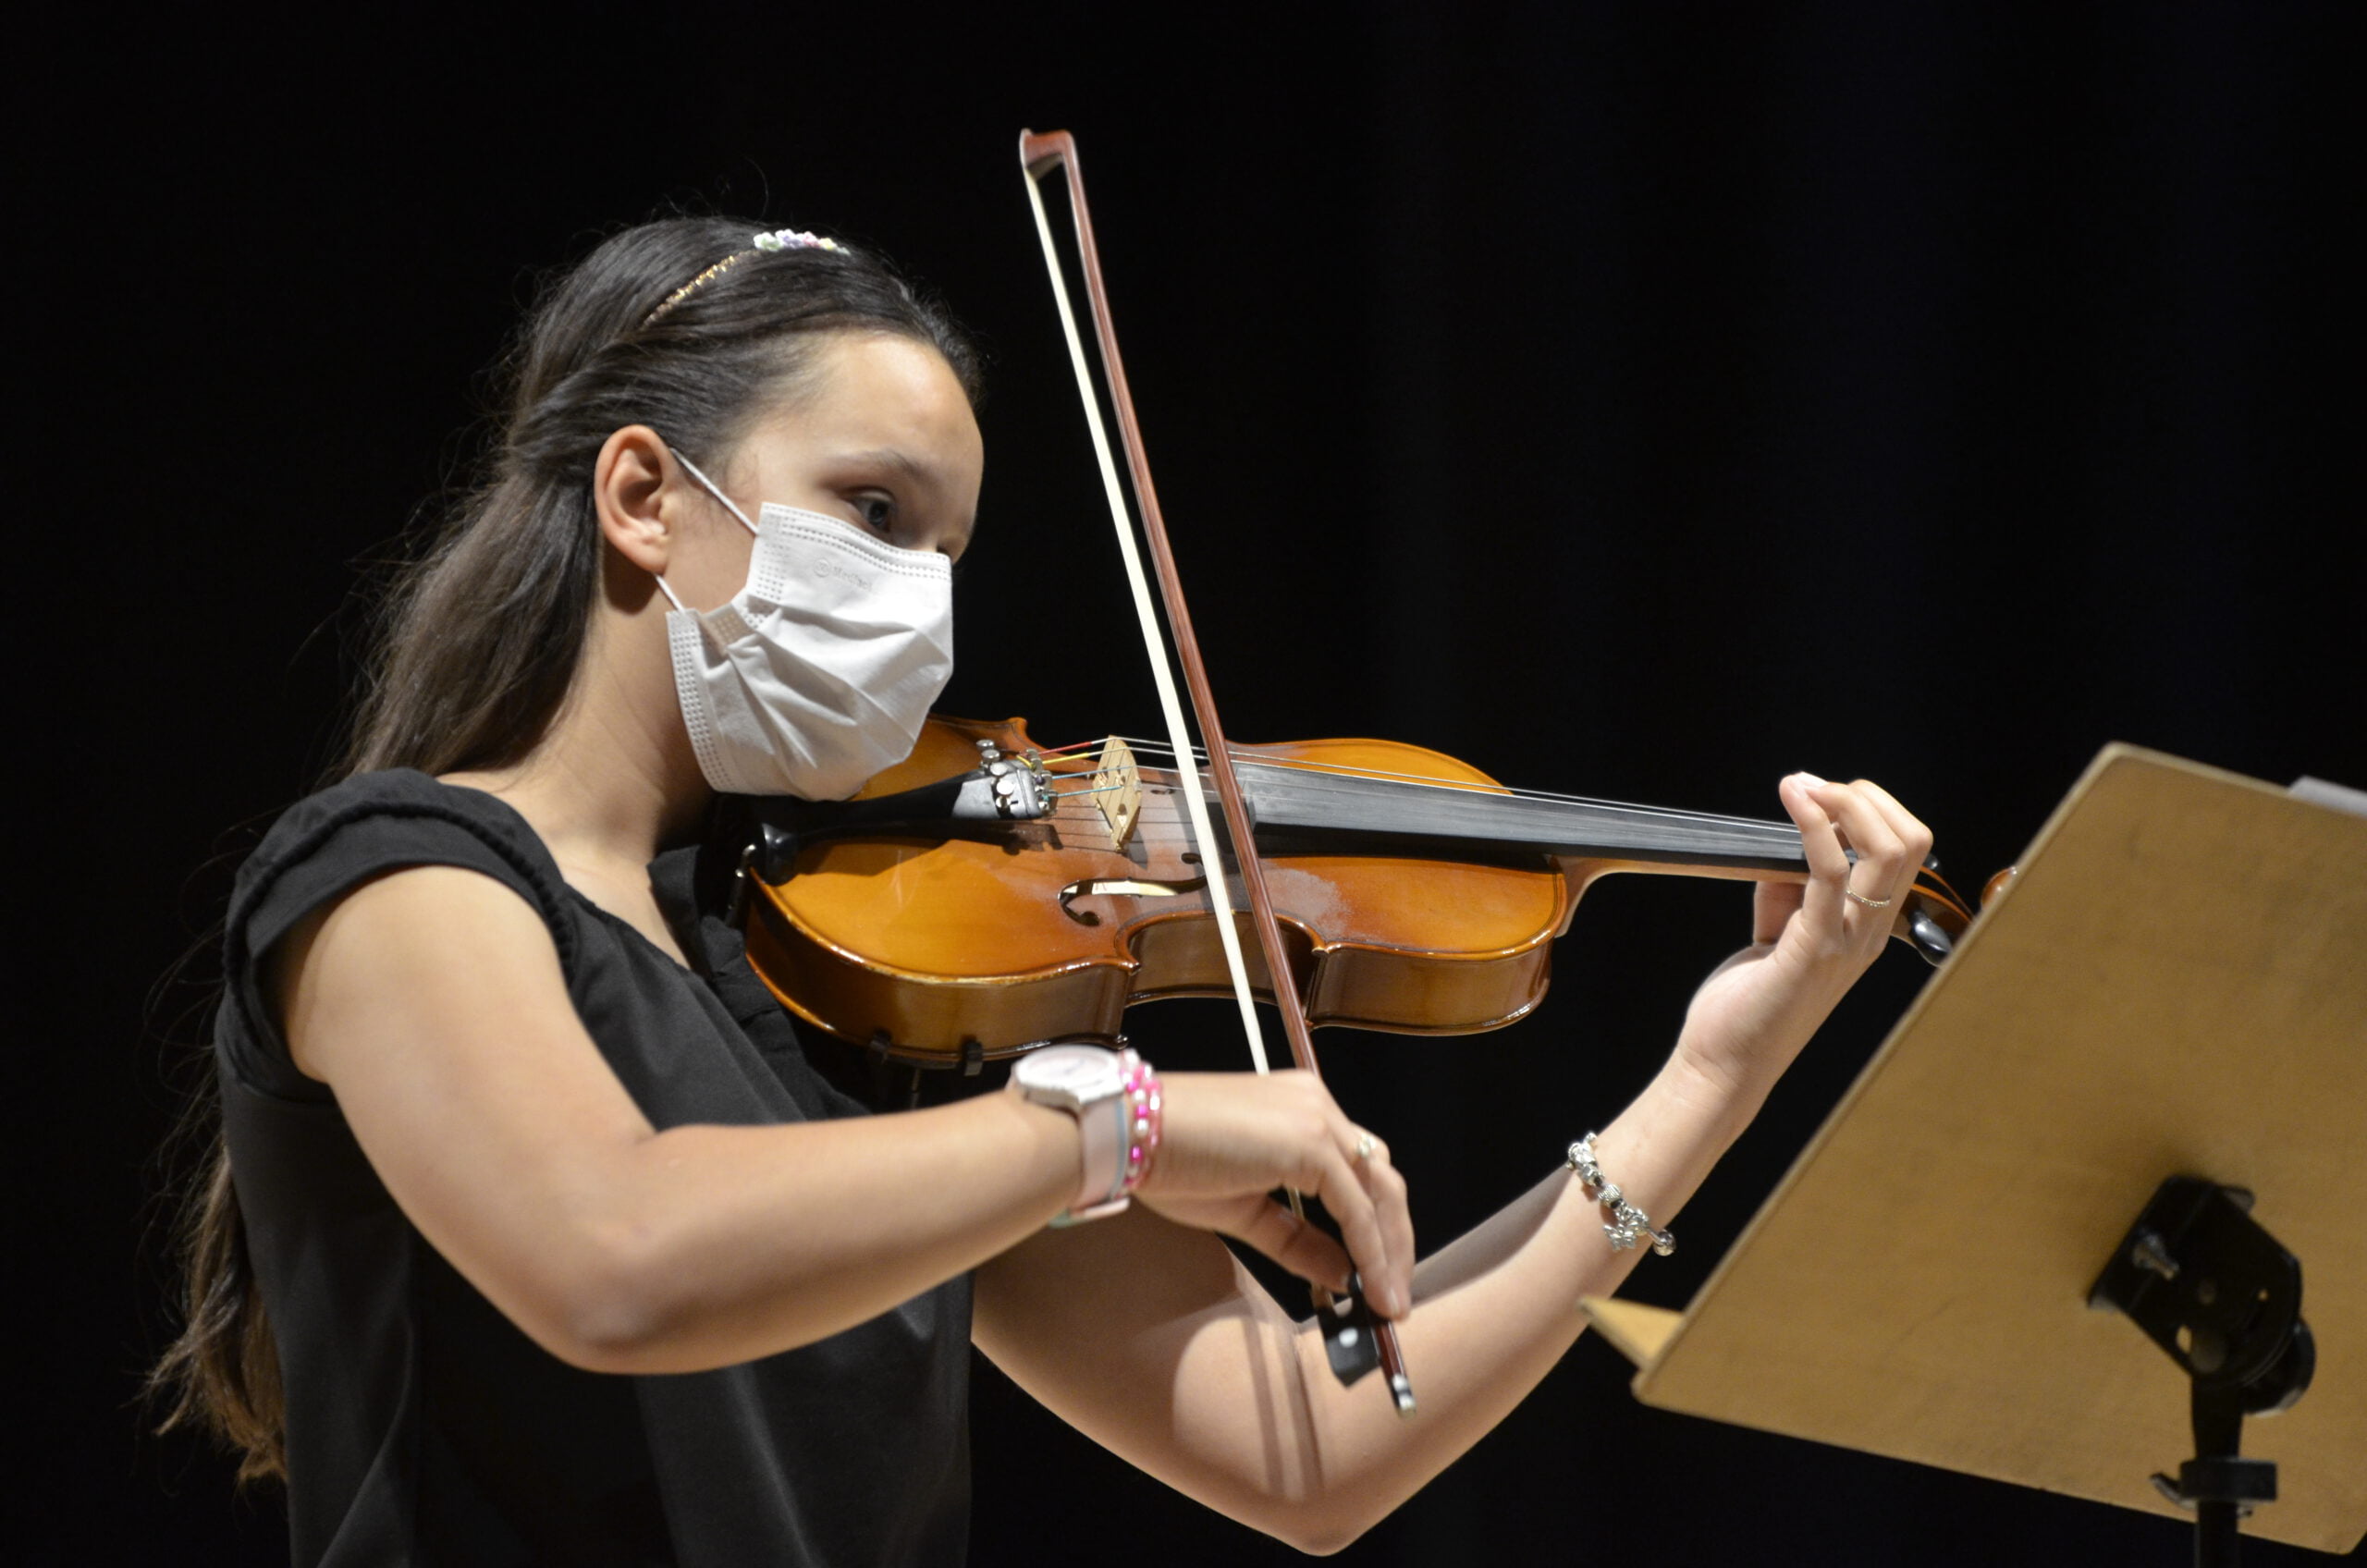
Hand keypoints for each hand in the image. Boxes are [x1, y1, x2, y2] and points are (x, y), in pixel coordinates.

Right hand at [1132, 1070, 1413, 1318]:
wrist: (1132, 1133)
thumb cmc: (1173, 1163)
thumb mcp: (1247, 1212)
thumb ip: (1300, 1241)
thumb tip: (1344, 1276)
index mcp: (1302, 1110)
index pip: (1359, 1170)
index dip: (1375, 1226)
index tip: (1378, 1276)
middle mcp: (1318, 1105)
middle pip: (1381, 1179)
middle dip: (1394, 1243)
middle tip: (1393, 1297)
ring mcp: (1318, 1119)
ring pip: (1379, 1192)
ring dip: (1390, 1252)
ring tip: (1388, 1303)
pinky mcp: (1312, 1142)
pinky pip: (1355, 1207)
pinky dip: (1369, 1251)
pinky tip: (1368, 1287)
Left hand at [1673, 773, 1932, 1100]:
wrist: (1725, 1062)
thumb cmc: (1747, 1003)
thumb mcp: (1774, 931)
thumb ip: (1787, 889)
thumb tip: (1786, 845)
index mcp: (1867, 930)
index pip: (1906, 851)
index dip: (1870, 809)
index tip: (1819, 793)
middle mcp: (1870, 934)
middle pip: (1912, 841)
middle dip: (1866, 796)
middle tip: (1814, 787)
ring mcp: (1849, 941)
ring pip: (1887, 849)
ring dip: (1844, 801)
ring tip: (1801, 787)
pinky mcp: (1814, 946)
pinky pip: (1831, 871)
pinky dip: (1812, 824)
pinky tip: (1793, 800)